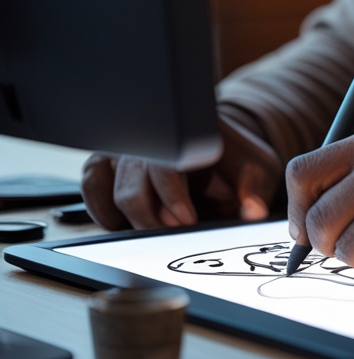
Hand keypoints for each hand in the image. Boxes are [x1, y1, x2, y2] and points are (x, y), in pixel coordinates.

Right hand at [82, 115, 281, 229]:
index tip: (187, 220)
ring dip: (133, 217)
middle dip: (153, 216)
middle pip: (135, 181)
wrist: (219, 150)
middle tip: (175, 232)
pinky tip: (127, 221)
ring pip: (111, 186)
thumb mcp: (257, 169)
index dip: (173, 195)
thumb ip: (254, 190)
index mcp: (190, 126)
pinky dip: (104, 210)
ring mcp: (129, 145)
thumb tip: (252, 212)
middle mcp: (154, 133)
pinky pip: (93, 184)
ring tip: (159, 228)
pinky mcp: (110, 160)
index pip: (169, 158)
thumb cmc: (235, 160)